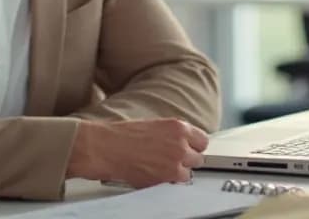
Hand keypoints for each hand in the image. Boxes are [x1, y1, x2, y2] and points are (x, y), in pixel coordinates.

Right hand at [67, 118, 208, 186]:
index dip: (194, 147)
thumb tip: (182, 142)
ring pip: (188, 173)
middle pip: (198, 158)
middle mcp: (181, 144)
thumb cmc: (122, 135)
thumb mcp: (154, 125)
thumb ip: (172, 134)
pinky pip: (174, 183)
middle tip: (173, 160)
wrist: (106, 147)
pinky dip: (167, 182)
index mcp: (178, 127)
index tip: (189, 150)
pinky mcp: (166, 177)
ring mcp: (175, 162)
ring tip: (160, 168)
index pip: (202, 141)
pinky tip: (154, 174)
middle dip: (187, 160)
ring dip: (177, 172)